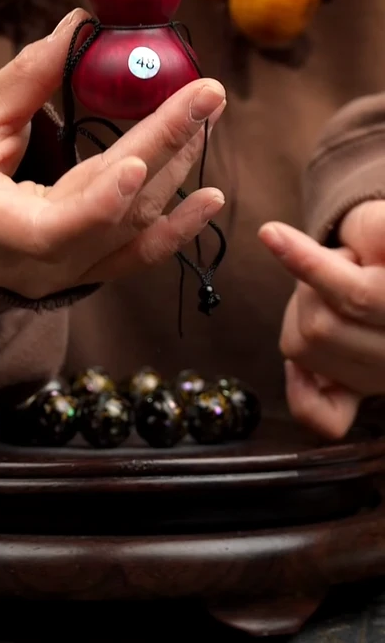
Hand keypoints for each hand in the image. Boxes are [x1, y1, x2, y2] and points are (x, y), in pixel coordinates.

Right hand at [0, 9, 225, 299]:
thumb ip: (27, 78)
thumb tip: (78, 24)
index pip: (51, 228)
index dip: (98, 203)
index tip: (139, 163)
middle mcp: (35, 262)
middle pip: (112, 213)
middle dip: (164, 148)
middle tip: (206, 94)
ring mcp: (67, 275)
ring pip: (134, 227)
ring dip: (176, 168)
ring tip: (205, 114)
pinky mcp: (90, 273)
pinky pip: (140, 257)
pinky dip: (180, 229)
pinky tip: (212, 198)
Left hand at [260, 200, 384, 438]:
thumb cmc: (381, 240)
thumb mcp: (380, 226)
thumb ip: (374, 232)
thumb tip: (327, 245)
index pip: (355, 297)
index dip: (309, 264)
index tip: (269, 233)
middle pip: (320, 326)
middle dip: (310, 285)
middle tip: (336, 266)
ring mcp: (382, 377)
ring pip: (306, 350)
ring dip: (302, 314)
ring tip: (332, 289)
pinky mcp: (364, 392)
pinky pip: (325, 416)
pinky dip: (302, 390)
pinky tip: (301, 362)